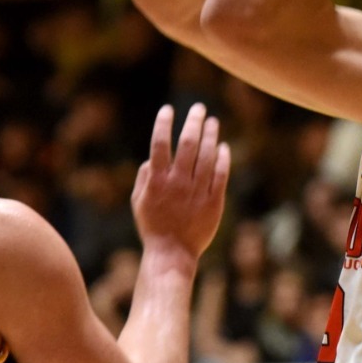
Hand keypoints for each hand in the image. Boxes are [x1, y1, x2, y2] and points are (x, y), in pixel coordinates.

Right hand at [133, 103, 230, 260]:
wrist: (172, 253)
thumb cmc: (152, 226)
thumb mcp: (139, 202)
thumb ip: (144, 177)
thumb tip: (152, 157)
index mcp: (157, 182)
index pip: (160, 145)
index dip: (163, 124)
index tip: (168, 109)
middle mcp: (178, 183)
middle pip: (188, 145)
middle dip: (193, 122)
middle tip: (199, 108)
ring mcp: (197, 192)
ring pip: (207, 156)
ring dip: (211, 135)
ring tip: (213, 122)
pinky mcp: (214, 201)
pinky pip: (221, 174)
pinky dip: (222, 158)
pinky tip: (222, 147)